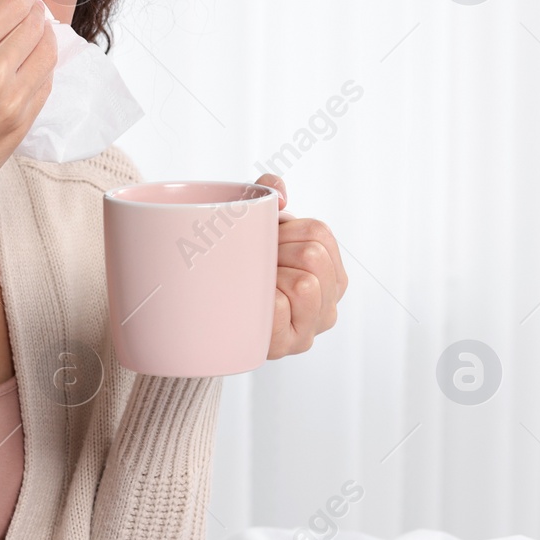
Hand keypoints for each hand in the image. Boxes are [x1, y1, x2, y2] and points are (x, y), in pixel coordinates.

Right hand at [0, 0, 56, 217]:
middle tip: (19, 11)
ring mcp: (14, 102)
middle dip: (30, 11)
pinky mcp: (24, 124)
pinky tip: (24, 66)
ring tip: (25, 37)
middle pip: (35, 23)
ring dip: (41, 37)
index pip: (13, 3)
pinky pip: (46, 82)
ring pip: (48, 51)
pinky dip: (40, 67)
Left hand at [255, 173, 346, 357]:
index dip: (285, 230)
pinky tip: (253, 305)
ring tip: (257, 285)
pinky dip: (264, 302)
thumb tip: (278, 194)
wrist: (207, 314)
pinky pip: (280, 310)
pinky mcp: (285, 347)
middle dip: (277, 252)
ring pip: (304, 284)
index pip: (319, 233)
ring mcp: (309, 330)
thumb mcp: (258, 226)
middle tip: (259, 265)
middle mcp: (329, 305)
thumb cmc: (241, 266)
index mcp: (332, 275)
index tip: (268, 242)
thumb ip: (268, 193)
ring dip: (272, 277)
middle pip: (313, 256)